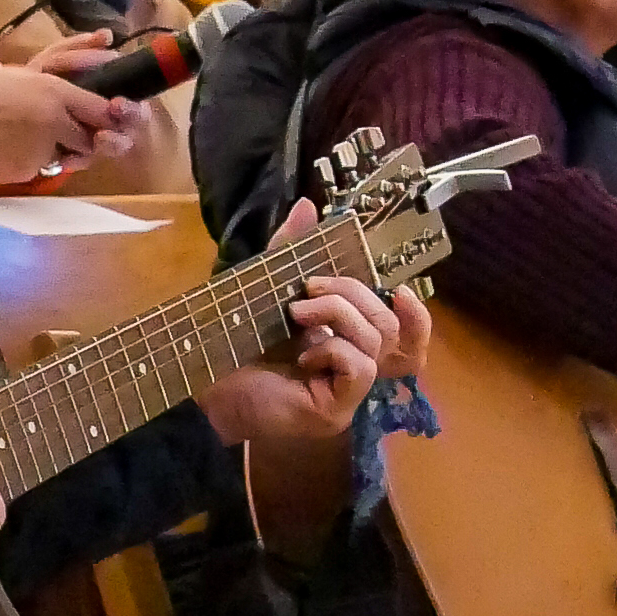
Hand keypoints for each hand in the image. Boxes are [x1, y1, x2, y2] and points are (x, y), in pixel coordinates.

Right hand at [0, 63, 147, 184]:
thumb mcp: (20, 74)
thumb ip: (57, 79)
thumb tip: (97, 63)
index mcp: (54, 91)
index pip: (103, 109)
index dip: (114, 116)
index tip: (115, 116)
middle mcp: (55, 123)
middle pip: (94, 140)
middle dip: (94, 140)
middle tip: (87, 135)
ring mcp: (41, 151)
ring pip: (70, 158)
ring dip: (65, 151)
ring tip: (32, 135)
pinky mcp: (26, 172)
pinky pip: (42, 168)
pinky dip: (34, 161)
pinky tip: (8, 148)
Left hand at [199, 200, 434, 446]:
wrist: (200, 380)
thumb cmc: (231, 336)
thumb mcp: (268, 285)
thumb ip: (292, 250)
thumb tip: (309, 205)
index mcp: (345, 343)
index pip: (405, 338)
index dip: (416, 318)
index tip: (400, 290)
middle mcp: (351, 370)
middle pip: (389, 328)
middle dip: (352, 295)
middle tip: (309, 290)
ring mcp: (345, 394)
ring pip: (376, 343)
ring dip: (337, 316)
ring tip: (296, 314)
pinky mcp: (335, 410)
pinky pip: (360, 369)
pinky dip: (333, 350)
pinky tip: (302, 356)